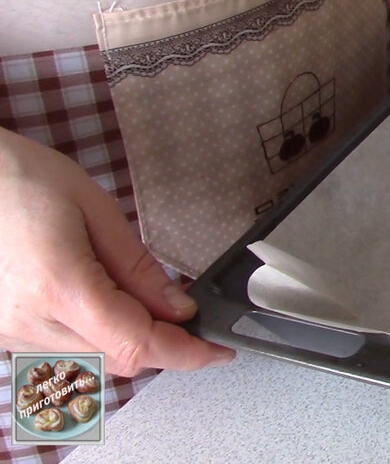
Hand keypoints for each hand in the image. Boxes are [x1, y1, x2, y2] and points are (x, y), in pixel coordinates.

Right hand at [0, 129, 233, 375]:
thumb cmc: (17, 177)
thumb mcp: (93, 209)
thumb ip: (138, 267)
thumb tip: (180, 308)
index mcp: (60, 287)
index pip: (137, 344)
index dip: (186, 354)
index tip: (219, 350)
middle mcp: (29, 322)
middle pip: (117, 360)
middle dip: (162, 345)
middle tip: (190, 316)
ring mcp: (7, 333)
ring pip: (90, 360)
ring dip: (127, 339)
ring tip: (134, 292)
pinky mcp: (0, 333)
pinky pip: (62, 350)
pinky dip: (94, 335)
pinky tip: (99, 299)